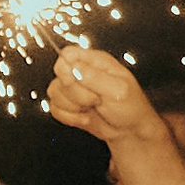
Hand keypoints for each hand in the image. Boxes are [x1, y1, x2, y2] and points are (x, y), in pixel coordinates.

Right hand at [47, 46, 164, 146]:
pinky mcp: (67, 106)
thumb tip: (73, 66)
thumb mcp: (118, 90)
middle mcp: (81, 73)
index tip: (74, 81)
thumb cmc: (130, 106)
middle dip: (75, 94)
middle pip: (60, 76)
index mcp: (96, 62)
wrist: (129, 130)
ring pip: (54, 94)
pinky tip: (85, 118)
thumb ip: (95, 77)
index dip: (66, 67)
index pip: (68, 54)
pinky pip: (54, 109)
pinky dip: (69, 118)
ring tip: (91, 108)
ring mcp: (73, 90)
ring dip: (72, 107)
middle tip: (96, 100)